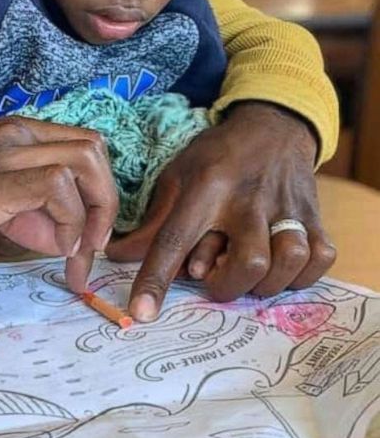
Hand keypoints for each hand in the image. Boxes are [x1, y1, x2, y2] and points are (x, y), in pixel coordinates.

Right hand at [0, 117, 117, 291]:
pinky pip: (54, 187)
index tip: (88, 237)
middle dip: (107, 202)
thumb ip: (22, 208)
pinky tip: (52, 247)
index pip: (82, 146)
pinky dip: (68, 220)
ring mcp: (5, 154)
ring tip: (75, 251)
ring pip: (85, 161)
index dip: (99, 192)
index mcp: (15, 135)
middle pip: (94, 150)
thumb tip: (58, 236)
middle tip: (91, 246)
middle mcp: (17, 135)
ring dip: (93, 213)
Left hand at [106, 102, 336, 320]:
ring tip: (249, 275)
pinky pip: (320, 258)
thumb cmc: (216, 158)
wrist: (272, 125)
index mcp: (207, 188)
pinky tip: (280, 269)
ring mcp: (287, 207)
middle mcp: (249, 199)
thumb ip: (152, 222)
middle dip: (229, 286)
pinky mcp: (315, 215)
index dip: (157, 280)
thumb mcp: (177, 178)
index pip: (175, 240)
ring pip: (289, 261)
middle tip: (215, 280)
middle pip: (249, 261)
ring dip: (266, 281)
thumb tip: (116, 257)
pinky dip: (301, 274)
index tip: (142, 313)